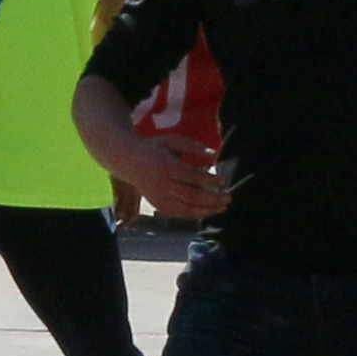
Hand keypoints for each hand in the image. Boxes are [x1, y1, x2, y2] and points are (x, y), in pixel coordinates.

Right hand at [111, 132, 227, 219]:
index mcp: (167, 167)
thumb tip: (213, 153)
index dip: (210, 180)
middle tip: (228, 198)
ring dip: (207, 210)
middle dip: (212, 199)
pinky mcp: (158, 205)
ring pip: (186, 208)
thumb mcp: (171, 141)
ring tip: (222, 207)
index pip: (192, 176)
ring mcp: (160, 197)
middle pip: (191, 195)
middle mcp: (163, 185)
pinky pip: (178, 214)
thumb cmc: (154, 148)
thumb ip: (192, 147)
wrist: (128, 161)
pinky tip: (207, 212)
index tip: (224, 181)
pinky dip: (194, 214)